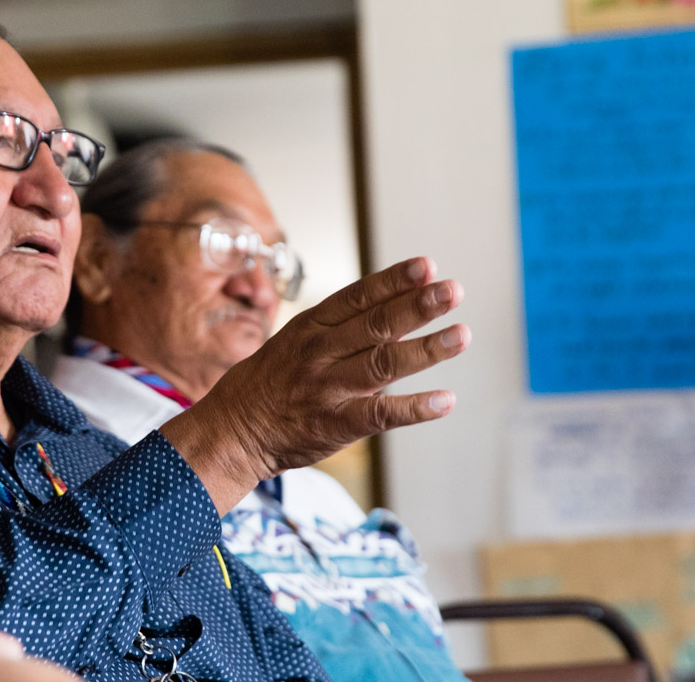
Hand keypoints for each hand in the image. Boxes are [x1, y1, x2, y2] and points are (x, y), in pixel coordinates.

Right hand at [161, 257, 468, 513]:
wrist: (233, 430)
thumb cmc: (272, 382)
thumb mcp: (298, 341)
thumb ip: (346, 329)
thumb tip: (402, 310)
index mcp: (311, 326)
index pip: (358, 297)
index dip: (394, 280)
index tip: (427, 265)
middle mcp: (320, 352)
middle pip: (375, 324)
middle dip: (417, 305)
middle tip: (453, 290)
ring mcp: (327, 388)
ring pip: (383, 364)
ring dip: (426, 349)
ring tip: (461, 335)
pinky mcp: (335, 425)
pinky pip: (380, 414)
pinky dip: (415, 407)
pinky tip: (446, 400)